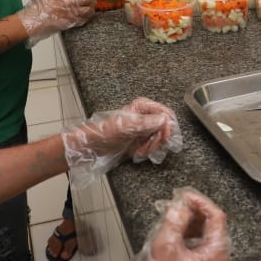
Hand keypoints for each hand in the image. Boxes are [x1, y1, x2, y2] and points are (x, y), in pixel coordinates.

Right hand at [17, 0, 97, 46]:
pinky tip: (85, 17)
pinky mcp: (72, 22)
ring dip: (91, 9)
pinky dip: (86, 18)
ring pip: (89, 10)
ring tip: (91, 9)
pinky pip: (84, 20)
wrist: (34, 20)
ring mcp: (73, 12)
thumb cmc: (38, 7)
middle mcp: (71, 1)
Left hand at [61, 97, 182, 186]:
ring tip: (139, 151)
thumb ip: (147, 122)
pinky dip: (147, 151)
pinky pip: (152, 146)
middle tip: (149, 147)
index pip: (166, 113)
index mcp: (143, 106)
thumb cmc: (105, 132)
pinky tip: (137, 153)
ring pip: (160, 138)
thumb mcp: (127, 126)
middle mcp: (146, 115)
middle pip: (165, 127)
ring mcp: (144, 128)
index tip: (164, 137)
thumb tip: (165, 120)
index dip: (168, 126)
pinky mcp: (141, 139)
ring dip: (151, 147)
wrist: (93, 145)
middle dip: (158, 139)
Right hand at [138, 189, 230, 260]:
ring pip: (206, 233)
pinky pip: (201, 244)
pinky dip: (189, 234)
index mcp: (216, 254)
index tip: (185, 196)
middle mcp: (219, 260)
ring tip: (173, 216)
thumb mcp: (165, 247)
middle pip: (213, 224)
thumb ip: (174, 221)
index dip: (200, 202)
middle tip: (177, 204)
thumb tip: (180, 204)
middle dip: (194, 212)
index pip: (216, 217)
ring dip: (191, 222)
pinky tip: (176, 230)